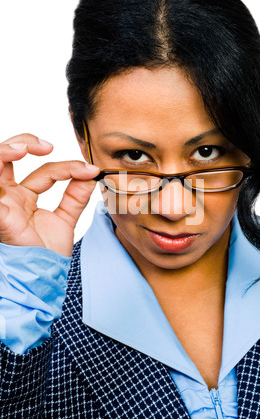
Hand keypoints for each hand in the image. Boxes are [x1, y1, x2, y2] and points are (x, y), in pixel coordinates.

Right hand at [0, 134, 99, 255]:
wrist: (43, 276)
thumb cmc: (47, 253)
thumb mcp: (66, 219)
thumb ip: (76, 196)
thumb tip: (91, 175)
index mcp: (23, 197)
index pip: (43, 172)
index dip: (66, 167)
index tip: (89, 170)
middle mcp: (9, 196)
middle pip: (7, 157)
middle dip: (24, 142)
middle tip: (47, 146)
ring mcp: (2, 203)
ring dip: (5, 151)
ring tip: (23, 148)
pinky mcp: (0, 216)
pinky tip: (4, 162)